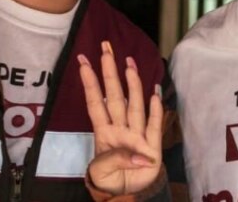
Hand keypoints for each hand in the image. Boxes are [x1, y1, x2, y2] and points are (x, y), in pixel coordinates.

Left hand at [78, 41, 162, 194]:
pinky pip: (154, 125)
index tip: (82, 61)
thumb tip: (140, 156)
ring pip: (134, 105)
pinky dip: (155, 110)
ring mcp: (136, 134)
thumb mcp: (101, 174)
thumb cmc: (109, 181)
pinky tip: (155, 92)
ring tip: (129, 63)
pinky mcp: (152, 145)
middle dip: (110, 72)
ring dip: (133, 84)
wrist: (128, 195)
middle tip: (106, 49)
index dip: (89, 82)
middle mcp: (119, 128)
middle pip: (115, 96)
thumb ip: (115, 160)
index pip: (95, 102)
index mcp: (103, 133)